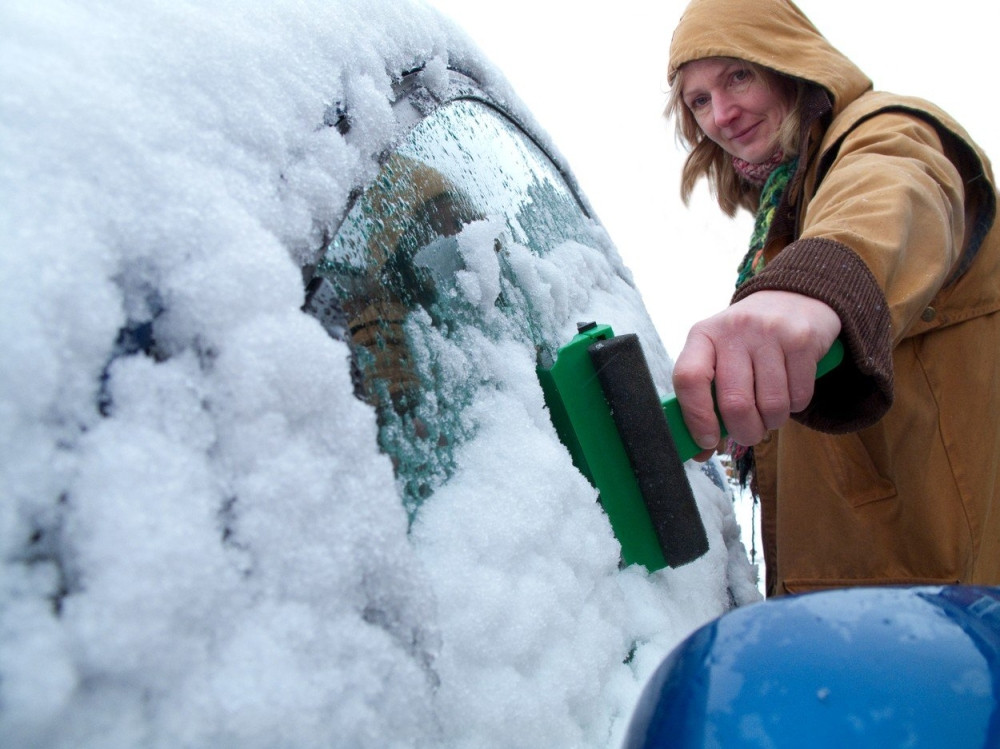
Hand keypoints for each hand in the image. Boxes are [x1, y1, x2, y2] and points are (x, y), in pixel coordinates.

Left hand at [672, 291, 841, 449]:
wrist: (794, 298)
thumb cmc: (747, 340)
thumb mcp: (719, 354)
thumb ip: (707, 396)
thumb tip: (702, 450)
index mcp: (703, 335)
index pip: (688, 378)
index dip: (696, 417)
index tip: (707, 440)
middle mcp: (733, 330)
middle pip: (735, 403)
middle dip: (744, 432)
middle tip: (748, 433)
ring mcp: (770, 332)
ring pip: (771, 406)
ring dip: (772, 421)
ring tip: (769, 410)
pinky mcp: (803, 340)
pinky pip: (798, 397)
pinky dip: (794, 406)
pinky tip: (789, 390)